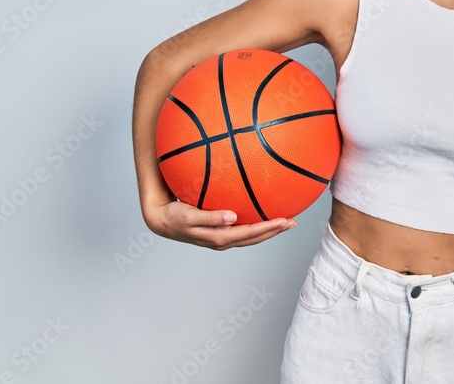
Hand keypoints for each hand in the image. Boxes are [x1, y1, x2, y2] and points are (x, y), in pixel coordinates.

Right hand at [145, 198, 296, 250]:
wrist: (160, 220)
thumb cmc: (174, 217)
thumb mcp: (189, 217)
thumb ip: (211, 217)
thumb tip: (233, 217)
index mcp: (219, 238)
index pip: (250, 234)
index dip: (268, 229)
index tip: (284, 221)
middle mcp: (223, 240)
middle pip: (255, 238)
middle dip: (274, 231)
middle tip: (293, 222)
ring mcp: (221, 237)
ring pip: (250, 236)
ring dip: (268, 229)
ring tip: (284, 221)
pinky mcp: (219, 231)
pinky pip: (242, 229)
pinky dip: (255, 224)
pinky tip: (261, 213)